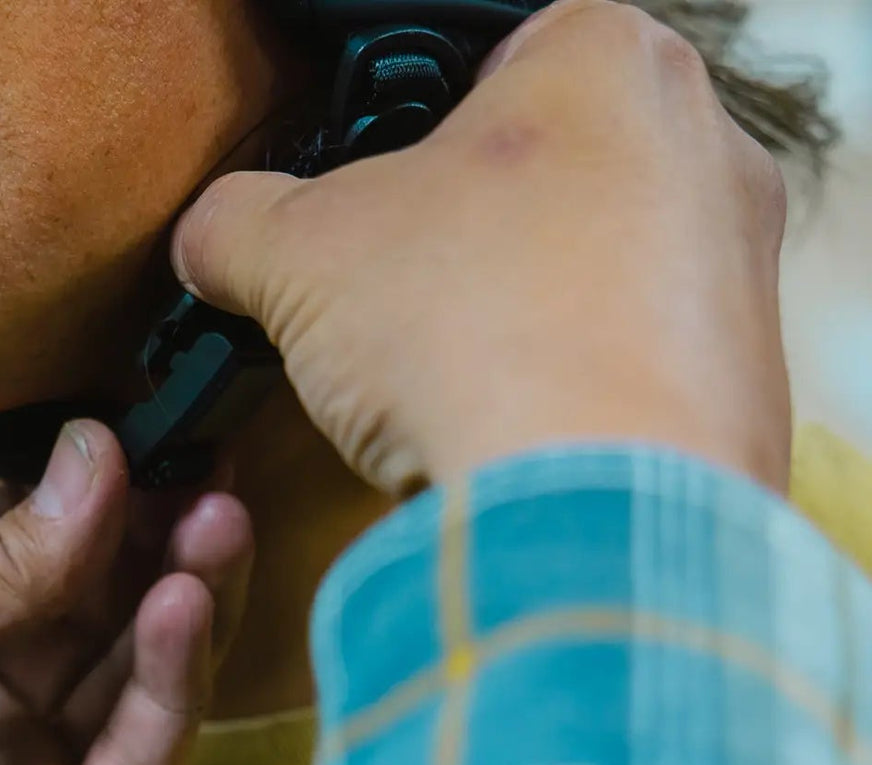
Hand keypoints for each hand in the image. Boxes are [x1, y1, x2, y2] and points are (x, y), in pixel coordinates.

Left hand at [0, 422, 251, 764]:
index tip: (144, 433)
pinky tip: (185, 602)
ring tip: (218, 516)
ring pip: (138, 674)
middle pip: (99, 610)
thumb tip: (96, 454)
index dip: (88, 497)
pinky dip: (172, 676)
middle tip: (207, 467)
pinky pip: (143, 754)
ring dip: (183, 590)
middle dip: (153, 536)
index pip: (32, 554)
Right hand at [172, 0, 791, 494]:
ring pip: (603, 270)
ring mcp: (741, 270)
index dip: (419, 124)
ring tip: (458, 375)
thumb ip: (239, 222)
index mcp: (605, 62)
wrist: (586, 511)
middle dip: (474, 231)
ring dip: (526, 314)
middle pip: (554, 169)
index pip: (498, 53)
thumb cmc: (475, 338)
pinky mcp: (749, 382)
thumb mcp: (300, 256)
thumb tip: (215, 239)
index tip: (384, 191)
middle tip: (410, 292)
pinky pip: (641, 363)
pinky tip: (519, 429)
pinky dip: (578, 390)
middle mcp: (704, 148)